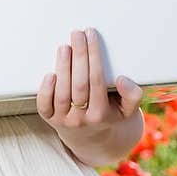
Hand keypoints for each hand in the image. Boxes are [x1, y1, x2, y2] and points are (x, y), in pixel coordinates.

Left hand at [36, 28, 143, 164]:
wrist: (92, 141)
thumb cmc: (110, 116)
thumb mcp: (127, 110)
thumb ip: (132, 95)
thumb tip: (122, 79)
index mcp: (101, 114)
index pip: (97, 80)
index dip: (94, 56)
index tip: (92, 35)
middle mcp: (81, 119)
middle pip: (79, 84)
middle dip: (79, 56)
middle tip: (77, 34)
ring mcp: (63, 120)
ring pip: (62, 92)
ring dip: (63, 67)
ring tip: (65, 47)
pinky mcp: (49, 119)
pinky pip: (44, 105)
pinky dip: (45, 89)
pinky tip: (50, 73)